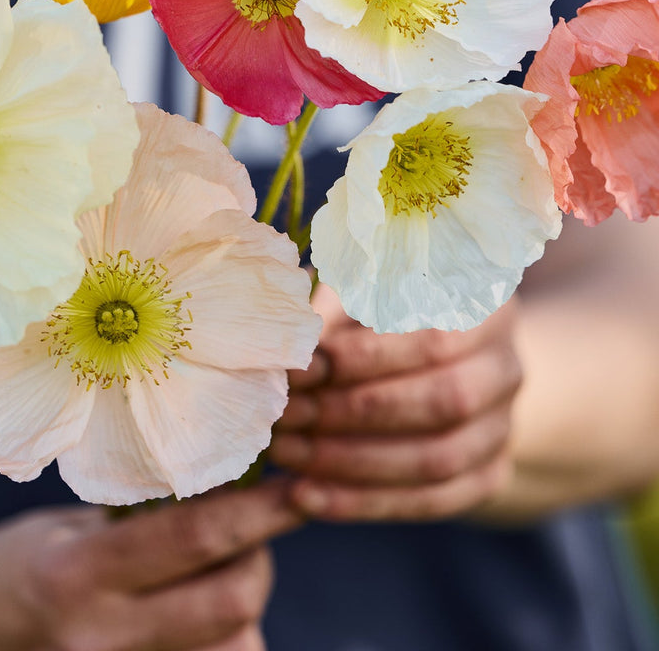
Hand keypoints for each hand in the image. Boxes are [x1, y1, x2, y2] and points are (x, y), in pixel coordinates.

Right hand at [0, 477, 301, 650]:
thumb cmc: (1, 570)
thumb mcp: (62, 529)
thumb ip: (135, 522)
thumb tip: (218, 493)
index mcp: (78, 574)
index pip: (193, 537)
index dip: (257, 510)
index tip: (298, 486)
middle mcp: (102, 636)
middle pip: (232, 604)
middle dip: (261, 557)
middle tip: (256, 525)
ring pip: (230, 649)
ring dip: (244, 605)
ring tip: (223, 567)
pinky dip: (218, 639)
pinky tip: (199, 608)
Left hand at [268, 286, 520, 521]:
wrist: (430, 362)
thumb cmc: (376, 312)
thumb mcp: (356, 291)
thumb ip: (332, 306)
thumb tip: (294, 338)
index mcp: (484, 306)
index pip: (432, 338)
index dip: (361, 357)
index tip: (298, 369)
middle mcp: (507, 367)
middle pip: (443, 401)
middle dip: (353, 411)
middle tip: (286, 414)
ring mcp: (504, 427)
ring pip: (437, 459)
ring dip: (352, 461)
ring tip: (287, 452)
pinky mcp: (489, 477)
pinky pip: (429, 502)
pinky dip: (363, 502)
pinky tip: (306, 495)